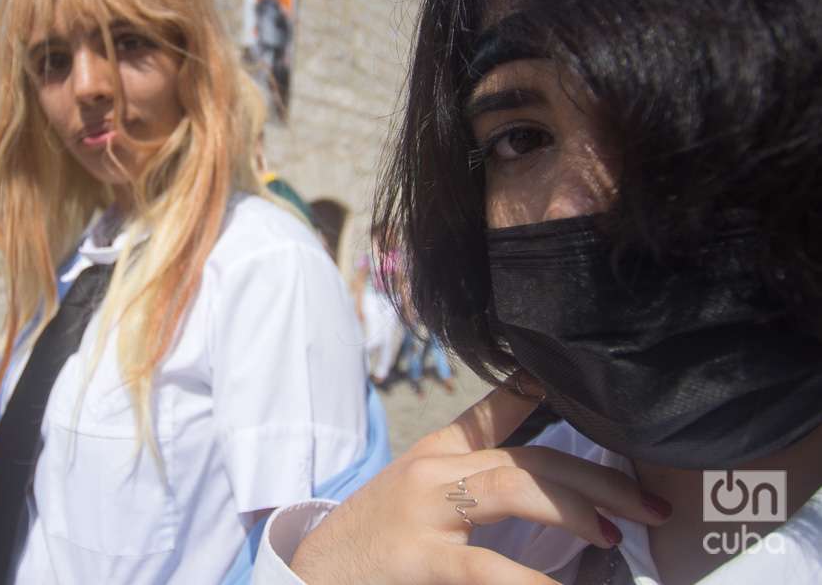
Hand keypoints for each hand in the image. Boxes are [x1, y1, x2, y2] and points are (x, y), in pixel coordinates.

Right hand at [289, 377, 671, 584]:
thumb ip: (465, 471)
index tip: (593, 393)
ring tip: (614, 535)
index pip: (495, 411)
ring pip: (513, 488)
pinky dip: (528, 579)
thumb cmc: (371, 539)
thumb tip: (527, 468)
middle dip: (598, 479)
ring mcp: (423, 509)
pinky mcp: (417, 557)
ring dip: (576, 509)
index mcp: (435, 453)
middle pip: (529, 458)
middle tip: (649, 505)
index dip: (542, 393)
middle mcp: (432, 470)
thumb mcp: (413, 489)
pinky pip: (482, 566)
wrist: (311, 574)